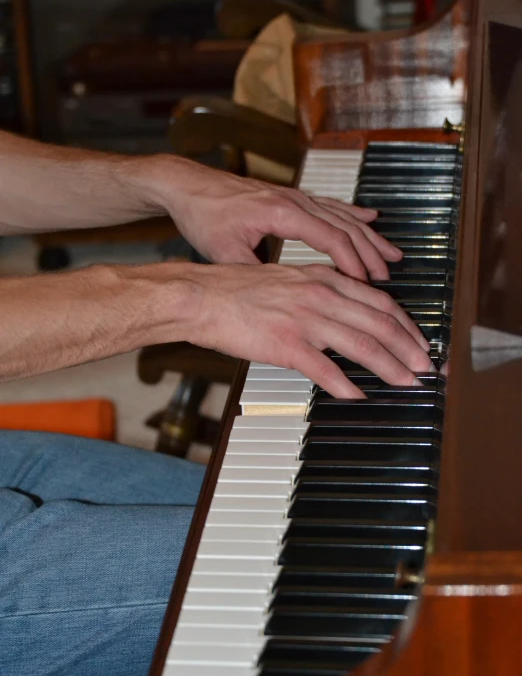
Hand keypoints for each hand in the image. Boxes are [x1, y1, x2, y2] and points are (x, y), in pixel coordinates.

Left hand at [155, 159, 401, 280]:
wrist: (187, 185)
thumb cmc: (203, 216)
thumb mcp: (225, 253)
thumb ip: (256, 273)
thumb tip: (282, 296)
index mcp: (280, 213)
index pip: (330, 238)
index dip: (352, 262)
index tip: (367, 284)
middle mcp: (293, 201)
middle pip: (345, 226)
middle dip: (370, 253)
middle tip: (388, 277)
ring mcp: (294, 196)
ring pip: (342, 215)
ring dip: (369, 235)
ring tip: (392, 255)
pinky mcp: (289, 197)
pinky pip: (331, 205)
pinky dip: (354, 214)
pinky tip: (370, 218)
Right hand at [183, 262, 431, 397]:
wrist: (203, 296)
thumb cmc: (239, 290)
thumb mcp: (290, 280)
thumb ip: (322, 293)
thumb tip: (348, 314)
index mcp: (324, 279)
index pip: (381, 301)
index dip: (408, 325)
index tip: (422, 342)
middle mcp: (321, 295)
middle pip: (381, 323)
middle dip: (411, 349)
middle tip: (428, 368)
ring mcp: (305, 319)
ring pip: (363, 345)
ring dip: (391, 368)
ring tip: (407, 383)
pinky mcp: (286, 344)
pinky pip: (325, 369)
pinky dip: (346, 385)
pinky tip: (359, 396)